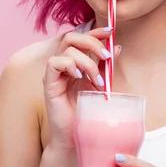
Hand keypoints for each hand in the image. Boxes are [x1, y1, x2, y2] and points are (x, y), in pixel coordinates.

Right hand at [43, 26, 120, 152]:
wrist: (78, 135)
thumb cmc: (88, 111)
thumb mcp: (102, 84)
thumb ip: (106, 65)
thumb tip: (117, 46)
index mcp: (75, 62)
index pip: (82, 38)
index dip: (95, 31)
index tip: (111, 31)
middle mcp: (63, 65)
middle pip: (72, 37)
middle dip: (92, 42)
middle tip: (106, 56)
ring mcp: (55, 73)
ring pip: (67, 49)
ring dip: (86, 61)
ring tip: (96, 79)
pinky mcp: (48, 83)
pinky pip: (54, 62)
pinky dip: (69, 64)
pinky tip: (79, 77)